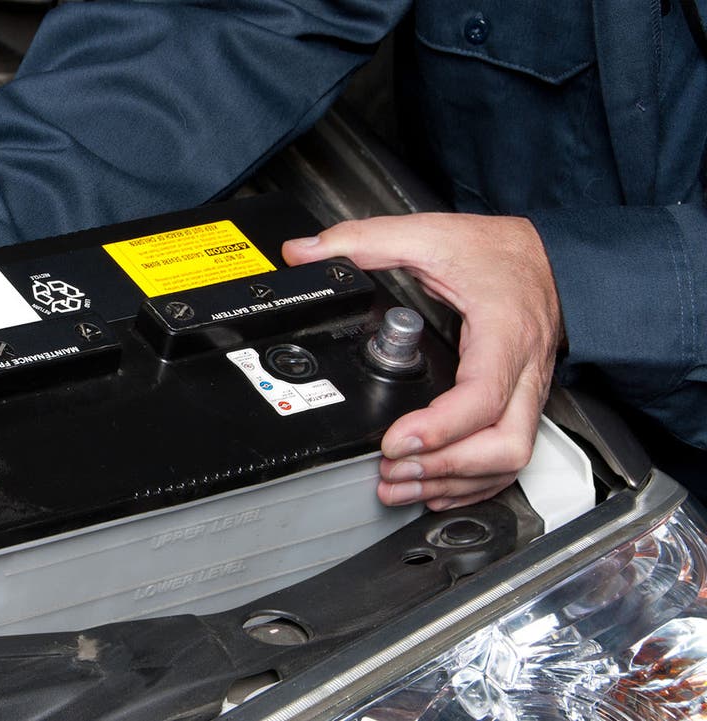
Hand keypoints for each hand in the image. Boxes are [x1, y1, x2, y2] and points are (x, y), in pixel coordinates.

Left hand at [282, 213, 561, 510]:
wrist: (550, 254)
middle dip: (445, 468)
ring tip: (400, 484)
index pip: (482, 397)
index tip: (394, 440)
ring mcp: (529, 392)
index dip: (439, 428)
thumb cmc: (500, 251)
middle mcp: (524, 370)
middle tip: (392, 469)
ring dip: (454, 482)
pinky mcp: (524, 404)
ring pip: (510, 459)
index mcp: (503, 332)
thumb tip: (304, 253)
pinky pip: (510, 456)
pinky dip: (473, 480)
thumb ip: (364, 240)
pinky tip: (436, 486)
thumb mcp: (429, 234)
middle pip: (505, 445)